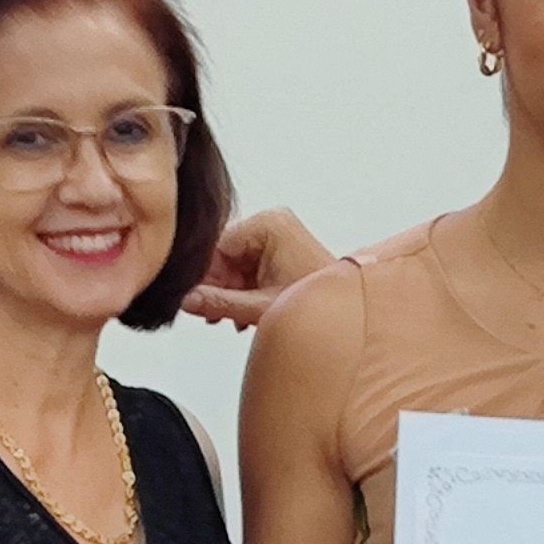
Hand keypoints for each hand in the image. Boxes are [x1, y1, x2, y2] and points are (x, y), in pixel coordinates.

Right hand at [186, 208, 337, 329]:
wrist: (355, 316)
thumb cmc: (325, 306)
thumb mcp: (263, 307)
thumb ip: (219, 303)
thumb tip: (188, 300)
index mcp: (269, 225)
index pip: (217, 246)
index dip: (204, 277)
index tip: (192, 297)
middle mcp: (275, 224)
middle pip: (226, 256)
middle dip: (219, 288)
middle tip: (213, 314)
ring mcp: (280, 237)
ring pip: (237, 266)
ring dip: (232, 294)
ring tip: (235, 318)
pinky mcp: (284, 253)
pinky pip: (252, 270)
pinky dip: (246, 292)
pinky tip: (246, 313)